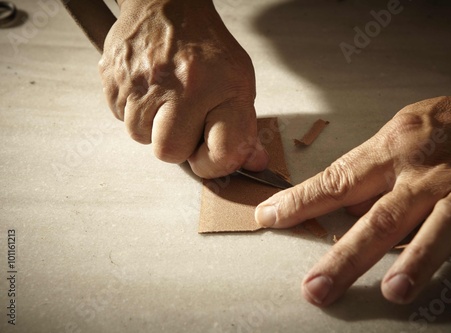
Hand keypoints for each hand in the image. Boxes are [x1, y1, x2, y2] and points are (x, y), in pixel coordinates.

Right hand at [98, 0, 267, 177]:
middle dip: (177, 145)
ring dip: (153, 126)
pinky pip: (120, 116)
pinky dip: (135, 110)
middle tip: (183, 123)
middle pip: (169, 152)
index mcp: (223, 86)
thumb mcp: (238, 81)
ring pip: (140, 136)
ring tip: (165, 100)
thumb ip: (244, 125)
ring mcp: (144, 81)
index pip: (221, 152)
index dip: (215, 163)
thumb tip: (254, 163)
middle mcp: (183, 84)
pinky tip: (148, 90)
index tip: (211, 155)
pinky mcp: (115, 77)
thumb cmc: (206, 46)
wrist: (167, 4)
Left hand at [255, 86, 450, 305]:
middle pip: (380, 217)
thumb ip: (373, 170)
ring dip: (417, 261)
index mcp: (393, 150)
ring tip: (393, 292)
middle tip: (317, 289)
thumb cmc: (450, 124)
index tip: (269, 218)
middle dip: (347, 256)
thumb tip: (342, 208)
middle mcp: (424, 172)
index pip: (338, 180)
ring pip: (439, 225)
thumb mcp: (402, 132)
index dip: (301, 202)